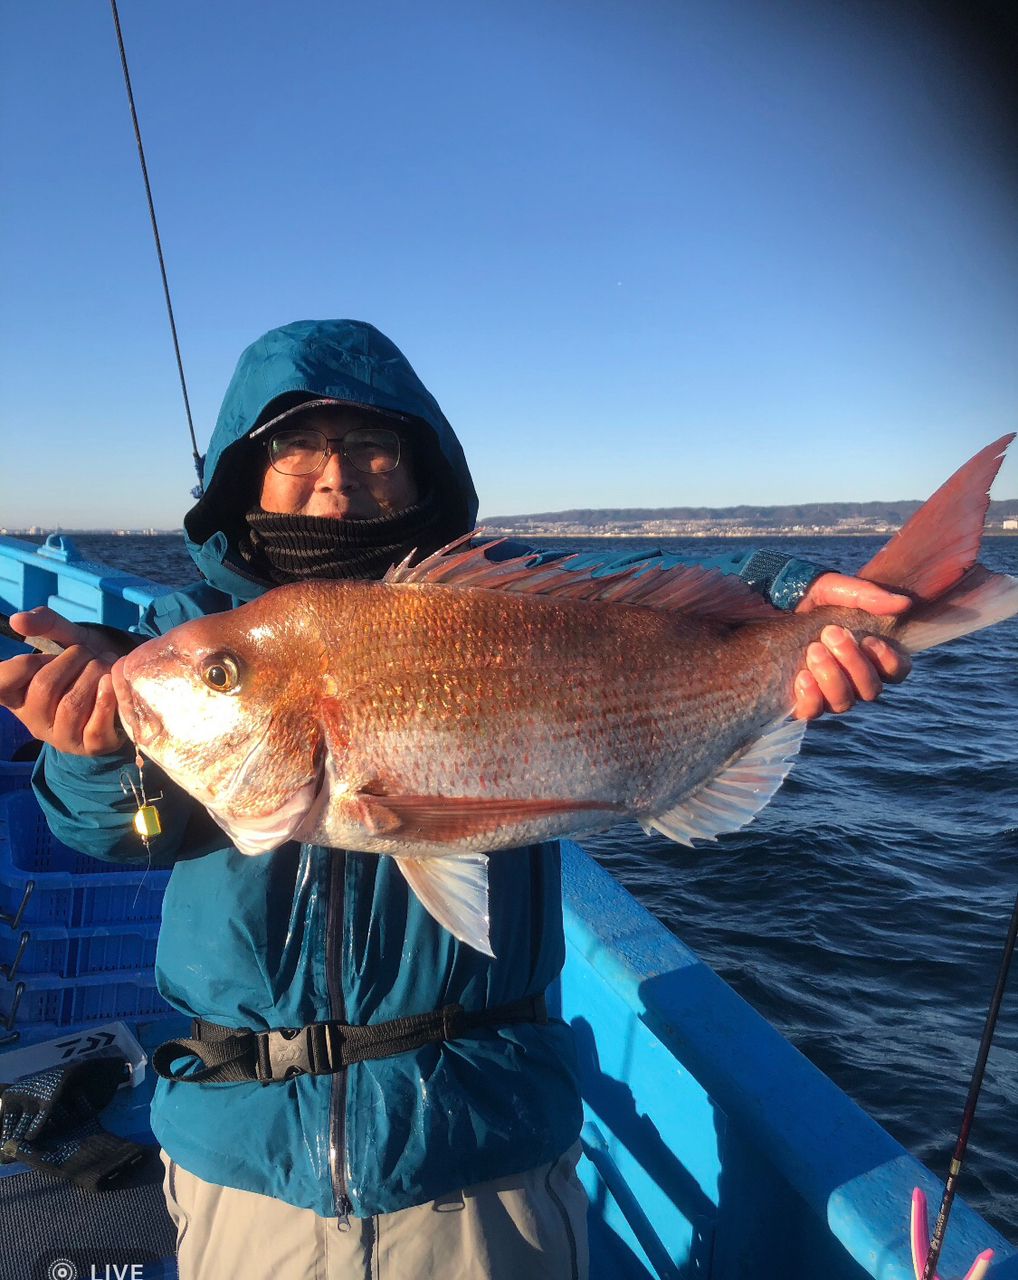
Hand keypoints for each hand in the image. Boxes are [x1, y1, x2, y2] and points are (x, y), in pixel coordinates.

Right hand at [0, 608, 125, 754]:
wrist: (121, 683)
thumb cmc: (85, 663)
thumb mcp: (66, 638)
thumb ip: (44, 624)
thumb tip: (18, 620)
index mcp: (17, 695)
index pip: (1, 682)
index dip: (24, 664)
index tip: (45, 657)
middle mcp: (34, 720)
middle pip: (44, 687)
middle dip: (73, 660)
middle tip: (89, 654)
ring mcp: (62, 737)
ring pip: (72, 704)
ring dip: (94, 674)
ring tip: (105, 664)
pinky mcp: (91, 746)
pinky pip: (95, 726)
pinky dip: (107, 699)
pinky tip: (111, 683)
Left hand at [791, 573, 911, 718]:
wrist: (753, 598)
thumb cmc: (795, 593)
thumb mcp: (829, 587)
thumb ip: (865, 594)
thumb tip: (904, 604)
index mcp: (863, 650)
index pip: (896, 671)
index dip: (890, 662)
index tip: (869, 639)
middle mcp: (846, 674)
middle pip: (872, 690)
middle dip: (854, 663)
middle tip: (831, 633)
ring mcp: (821, 689)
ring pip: (844, 703)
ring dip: (833, 677)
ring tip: (814, 650)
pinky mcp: (793, 698)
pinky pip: (811, 712)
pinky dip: (811, 697)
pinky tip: (801, 676)